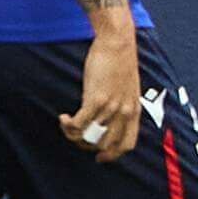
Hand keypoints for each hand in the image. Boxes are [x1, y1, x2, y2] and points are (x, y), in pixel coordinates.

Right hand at [57, 27, 143, 163]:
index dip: (112, 155)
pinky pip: (78, 125)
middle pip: (104, 145)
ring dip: (74, 135)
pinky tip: (63, 118)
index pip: (127, 144)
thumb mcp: (128, 88)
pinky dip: (67, 126)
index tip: (99, 157)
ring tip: (67, 124)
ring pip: (89, 136)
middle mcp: (124, 112)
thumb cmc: (120, 61)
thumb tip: (107, 119)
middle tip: (77, 135)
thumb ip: (121, 104)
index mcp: (134, 110)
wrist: (118, 41)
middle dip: (88, 145)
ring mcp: (111, 107)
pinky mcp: (96, 99)